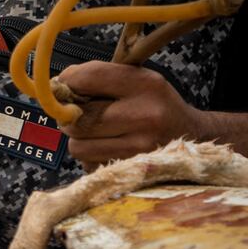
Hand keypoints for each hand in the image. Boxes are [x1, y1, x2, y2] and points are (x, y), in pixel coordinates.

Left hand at [57, 61, 205, 171]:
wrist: (193, 139)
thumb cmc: (155, 106)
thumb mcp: (138, 81)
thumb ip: (98, 80)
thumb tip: (54, 88)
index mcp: (146, 85)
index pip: (88, 77)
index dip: (67, 82)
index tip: (64, 86)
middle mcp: (146, 116)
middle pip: (77, 118)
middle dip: (71, 117)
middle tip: (80, 114)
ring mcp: (139, 148)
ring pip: (77, 145)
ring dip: (79, 139)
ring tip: (98, 133)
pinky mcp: (131, 171)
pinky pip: (87, 164)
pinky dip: (91, 156)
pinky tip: (109, 148)